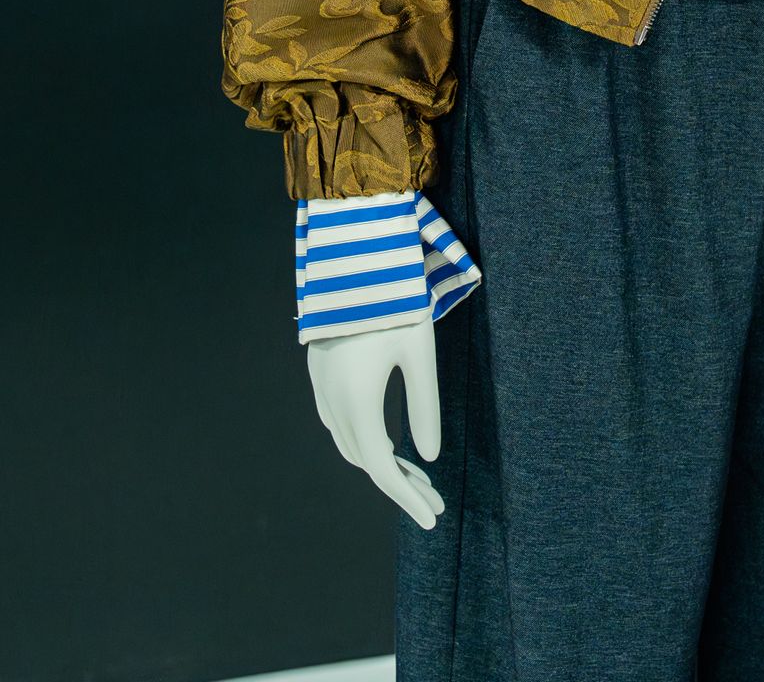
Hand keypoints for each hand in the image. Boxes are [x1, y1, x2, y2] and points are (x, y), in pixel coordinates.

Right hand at [306, 315, 444, 528]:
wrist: (352, 256)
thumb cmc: (395, 300)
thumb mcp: (420, 352)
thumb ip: (426, 405)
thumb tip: (430, 456)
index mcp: (358, 399)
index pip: (382, 467)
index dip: (407, 496)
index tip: (433, 517)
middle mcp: (332, 399)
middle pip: (365, 459)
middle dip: (400, 484)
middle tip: (433, 499)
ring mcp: (321, 386)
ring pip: (348, 442)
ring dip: (380, 462)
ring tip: (417, 475)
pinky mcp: (319, 372)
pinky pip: (338, 421)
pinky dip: (363, 440)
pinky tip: (387, 440)